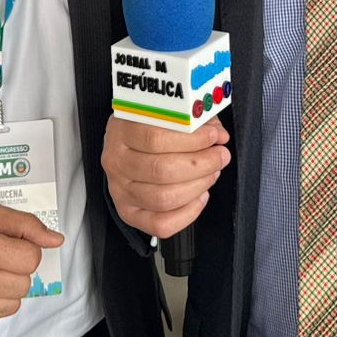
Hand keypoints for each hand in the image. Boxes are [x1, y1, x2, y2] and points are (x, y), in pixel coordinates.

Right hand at [103, 116, 230, 239]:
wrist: (125, 143)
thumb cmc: (149, 125)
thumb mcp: (165, 111)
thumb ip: (192, 120)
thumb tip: (218, 134)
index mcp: (120, 130)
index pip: (155, 138)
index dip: (191, 139)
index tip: (213, 135)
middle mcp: (116, 161)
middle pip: (161, 170)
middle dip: (201, 164)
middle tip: (220, 155)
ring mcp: (120, 189)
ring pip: (163, 198)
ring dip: (198, 186)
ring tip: (212, 173)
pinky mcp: (128, 212)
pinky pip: (160, 224)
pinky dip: (187, 213)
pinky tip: (200, 195)